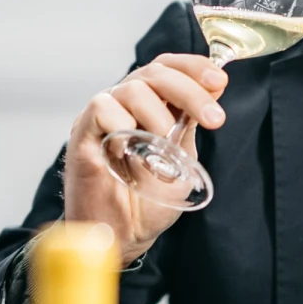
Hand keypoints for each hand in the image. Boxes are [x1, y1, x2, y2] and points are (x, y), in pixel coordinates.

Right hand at [63, 54, 227, 265]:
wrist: (124, 236)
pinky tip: (133, 146)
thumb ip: (191, 123)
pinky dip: (123, 122)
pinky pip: (101, 108)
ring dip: (158, 113)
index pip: (167, 67)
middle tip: (214, 118)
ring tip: (166, 144)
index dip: (194, 67)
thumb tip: (215, 86)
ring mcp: (102, 116)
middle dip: (190, 91)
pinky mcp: (83, 133)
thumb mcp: (183, 157)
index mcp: (149, 104)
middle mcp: (124, 104)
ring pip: (131, 88)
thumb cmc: (149, 201)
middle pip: (154, 73)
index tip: (219, 81)